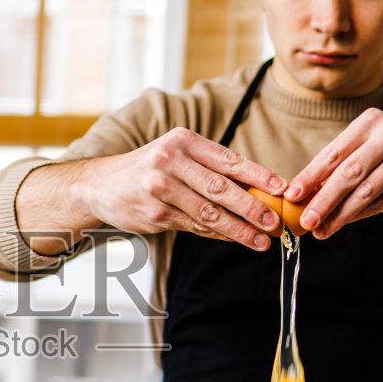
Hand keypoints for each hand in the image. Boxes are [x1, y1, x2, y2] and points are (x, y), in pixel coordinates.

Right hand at [73, 129, 286, 249]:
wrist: (101, 185)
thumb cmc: (149, 169)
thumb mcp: (177, 155)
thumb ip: (211, 168)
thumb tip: (258, 188)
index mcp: (183, 141)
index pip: (228, 160)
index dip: (258, 175)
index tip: (281, 189)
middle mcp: (170, 161)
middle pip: (220, 189)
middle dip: (252, 208)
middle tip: (275, 222)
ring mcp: (159, 189)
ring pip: (209, 213)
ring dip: (239, 229)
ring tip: (261, 240)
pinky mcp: (153, 214)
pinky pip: (193, 227)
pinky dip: (217, 234)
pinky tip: (234, 239)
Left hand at [283, 108, 382, 238]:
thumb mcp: (372, 151)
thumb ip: (342, 167)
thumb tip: (304, 194)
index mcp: (372, 121)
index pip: (334, 152)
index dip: (310, 175)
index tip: (292, 195)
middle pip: (348, 172)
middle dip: (323, 199)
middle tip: (305, 220)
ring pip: (365, 191)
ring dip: (339, 214)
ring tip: (321, 230)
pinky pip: (382, 202)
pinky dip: (360, 215)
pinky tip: (344, 223)